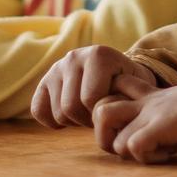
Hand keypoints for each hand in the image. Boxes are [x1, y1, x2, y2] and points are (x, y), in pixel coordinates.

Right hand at [30, 46, 159, 131]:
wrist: (118, 73)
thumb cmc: (131, 86)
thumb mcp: (138, 89)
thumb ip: (130, 100)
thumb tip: (115, 120)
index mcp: (100, 55)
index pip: (90, 99)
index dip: (102, 113)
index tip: (113, 109)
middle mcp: (75, 56)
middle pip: (70, 107)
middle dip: (87, 119)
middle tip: (99, 116)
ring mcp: (57, 67)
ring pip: (57, 112)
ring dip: (75, 122)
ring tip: (89, 114)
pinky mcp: (44, 79)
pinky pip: (38, 110)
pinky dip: (52, 121)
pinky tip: (70, 117)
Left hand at [93, 79, 176, 163]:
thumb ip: (170, 116)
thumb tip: (166, 136)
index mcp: (152, 94)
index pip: (114, 89)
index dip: (116, 112)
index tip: (134, 127)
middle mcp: (147, 102)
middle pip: (100, 113)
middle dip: (110, 137)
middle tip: (136, 147)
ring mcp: (153, 113)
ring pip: (114, 138)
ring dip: (131, 152)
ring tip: (156, 152)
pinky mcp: (163, 126)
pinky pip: (134, 147)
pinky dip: (148, 159)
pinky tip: (170, 154)